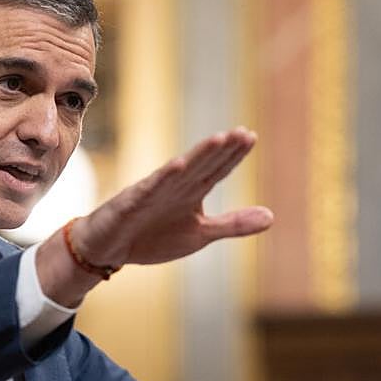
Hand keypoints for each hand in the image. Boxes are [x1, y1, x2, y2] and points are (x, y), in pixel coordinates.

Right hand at [37, 127, 271, 305]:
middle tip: (241, 133)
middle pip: (201, 165)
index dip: (233, 156)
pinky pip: (148, 190)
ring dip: (197, 156)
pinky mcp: (131, 203)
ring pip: (179, 172)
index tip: (251, 137)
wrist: (108, 248)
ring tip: (217, 140)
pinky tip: (177, 166)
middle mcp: (174, 187)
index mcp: (192, 193)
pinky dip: (162, 179)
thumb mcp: (201, 234)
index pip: (216, 171)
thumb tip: (272, 216)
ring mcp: (152, 193)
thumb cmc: (153, 237)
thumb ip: (233, 224)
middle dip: (221, 150)